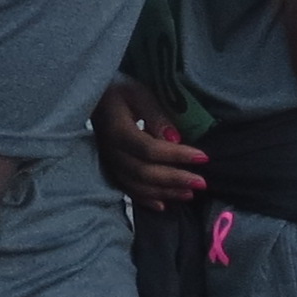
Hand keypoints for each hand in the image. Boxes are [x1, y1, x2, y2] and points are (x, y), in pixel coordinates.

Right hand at [92, 80, 207, 208]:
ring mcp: (110, 163)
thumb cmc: (120, 91)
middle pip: (144, 172)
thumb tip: (175, 139)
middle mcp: (112, 152)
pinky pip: (128, 190)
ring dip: (165, 192)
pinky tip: (164, 205)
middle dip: (175, 179)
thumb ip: (155, 114)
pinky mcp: (111, 169)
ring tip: (190, 193)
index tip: (203, 157)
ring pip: (137, 185)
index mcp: (118, 130)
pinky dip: (146, 200)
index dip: (176, 156)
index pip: (149, 149)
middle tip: (201, 182)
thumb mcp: (138, 93)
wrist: (94, 98)